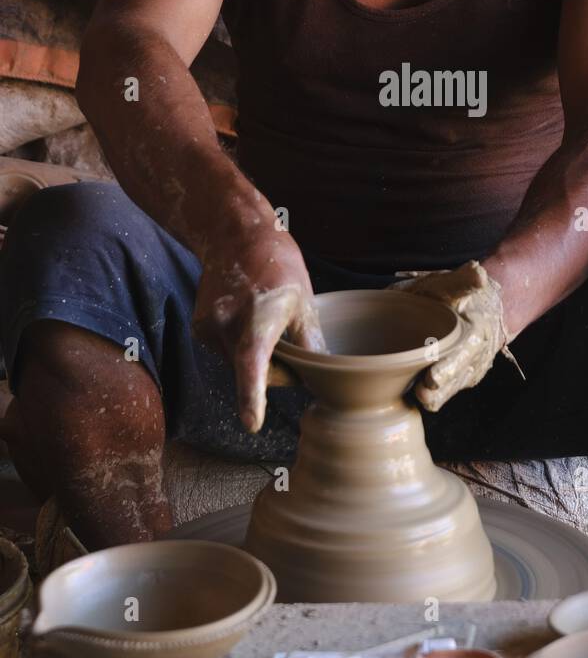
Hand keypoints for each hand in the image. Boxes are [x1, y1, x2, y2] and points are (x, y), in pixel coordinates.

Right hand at [192, 230, 324, 432]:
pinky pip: (226, 352)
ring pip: (238, 363)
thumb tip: (318, 383)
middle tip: (286, 335)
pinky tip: (244, 315)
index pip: (253, 361)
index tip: (252, 422)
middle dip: (273, 368)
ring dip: (253, 354)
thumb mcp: (304, 302)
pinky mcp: (199, 329)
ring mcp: (209, 327)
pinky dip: (238, 345)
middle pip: (254, 371)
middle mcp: (228, 323)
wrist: (234, 235)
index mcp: (259, 315)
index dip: (253, 394)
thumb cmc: (278, 266)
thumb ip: (309, 345)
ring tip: (262, 316)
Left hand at [386, 260, 514, 411]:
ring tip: (417, 396)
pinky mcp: (457, 380)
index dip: (448, 368)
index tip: (433, 378)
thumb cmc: (456, 294)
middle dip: (439, 390)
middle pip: (455, 380)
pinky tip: (411, 391)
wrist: (481, 309)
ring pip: (449, 392)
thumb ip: (464, 280)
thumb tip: (478, 274)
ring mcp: (467, 371)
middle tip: (422, 393)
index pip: (463, 354)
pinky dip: (429, 393)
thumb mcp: (456, 283)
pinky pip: (443, 393)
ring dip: (433, 396)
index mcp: (475, 331)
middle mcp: (474, 356)